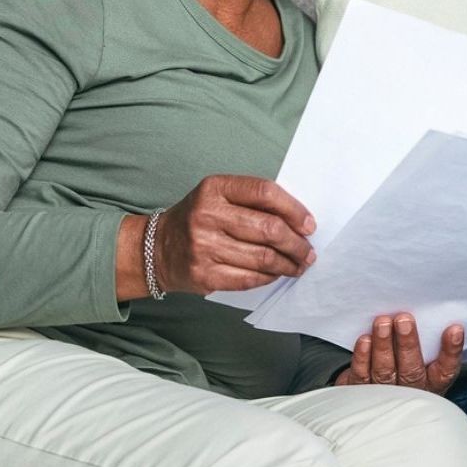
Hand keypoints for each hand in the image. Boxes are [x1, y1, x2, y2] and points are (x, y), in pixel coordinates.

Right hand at [153, 174, 316, 294]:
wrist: (157, 248)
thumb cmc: (199, 218)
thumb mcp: (219, 196)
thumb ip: (253, 201)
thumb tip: (298, 220)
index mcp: (215, 188)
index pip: (265, 193)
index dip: (293, 209)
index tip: (309, 224)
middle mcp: (207, 215)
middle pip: (268, 228)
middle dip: (296, 243)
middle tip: (308, 251)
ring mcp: (204, 246)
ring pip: (262, 257)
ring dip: (288, 263)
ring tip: (299, 265)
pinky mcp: (204, 275)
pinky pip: (249, 278)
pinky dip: (269, 277)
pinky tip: (277, 273)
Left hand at [333, 313, 463, 394]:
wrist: (377, 395)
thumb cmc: (406, 363)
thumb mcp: (424, 357)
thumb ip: (428, 338)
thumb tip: (426, 307)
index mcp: (432, 382)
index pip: (446, 369)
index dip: (451, 350)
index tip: (454, 329)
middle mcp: (411, 390)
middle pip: (411, 370)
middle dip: (408, 344)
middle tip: (404, 319)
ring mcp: (386, 393)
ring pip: (385, 371)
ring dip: (384, 346)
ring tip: (383, 322)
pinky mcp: (362, 391)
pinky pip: (362, 376)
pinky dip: (363, 358)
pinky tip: (365, 340)